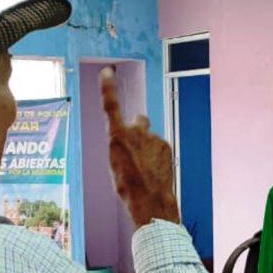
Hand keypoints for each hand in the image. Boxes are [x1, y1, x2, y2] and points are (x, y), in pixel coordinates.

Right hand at [101, 67, 179, 226]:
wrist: (150, 200)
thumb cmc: (128, 186)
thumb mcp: (115, 163)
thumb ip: (121, 143)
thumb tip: (132, 135)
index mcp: (117, 136)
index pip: (111, 105)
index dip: (108, 88)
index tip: (107, 72)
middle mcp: (135, 132)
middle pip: (138, 121)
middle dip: (138, 128)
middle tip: (136, 148)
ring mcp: (153, 137)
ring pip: (150, 137)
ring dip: (148, 147)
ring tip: (145, 169)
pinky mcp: (165, 145)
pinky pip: (159, 146)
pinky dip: (157, 155)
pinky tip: (154, 171)